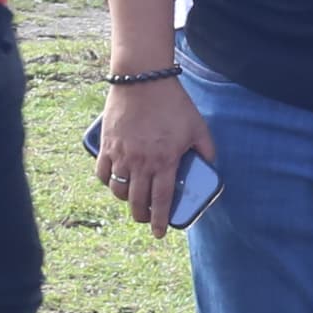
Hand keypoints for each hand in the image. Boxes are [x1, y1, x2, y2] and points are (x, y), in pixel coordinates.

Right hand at [96, 73, 214, 233]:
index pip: (162, 201)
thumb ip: (207, 149)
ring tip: (132, 199)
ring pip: (118, 191)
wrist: (142, 79)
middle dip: (142, 216)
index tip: (161, 233)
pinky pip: (102, 173)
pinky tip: (114, 182)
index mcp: (164, 161)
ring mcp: (121, 155)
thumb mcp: (198, 127)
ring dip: (125, 200)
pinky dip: (107, 182)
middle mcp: (140, 163)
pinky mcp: (107, 145)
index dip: (161, 221)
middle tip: (146, 218)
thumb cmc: (173, 103)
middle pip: (137, 201)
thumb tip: (210, 165)